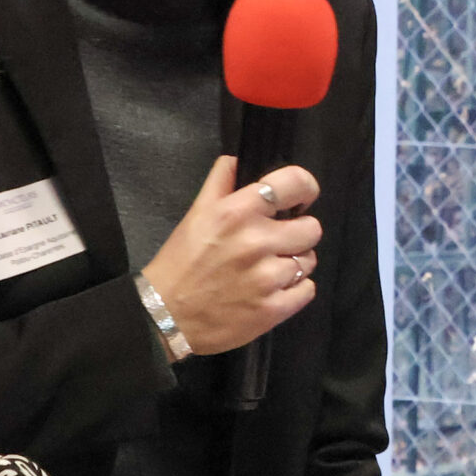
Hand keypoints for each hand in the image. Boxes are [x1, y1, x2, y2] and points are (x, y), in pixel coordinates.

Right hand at [141, 156, 322, 355]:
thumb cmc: (180, 263)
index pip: (295, 183)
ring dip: (294, 265)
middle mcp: (257, 242)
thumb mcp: (196, 214)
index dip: (305, 189)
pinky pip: (307, 290)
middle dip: (297, 234)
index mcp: (238, 213)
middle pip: (312, 228)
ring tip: (268, 270)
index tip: (301, 200)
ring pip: (309, 261)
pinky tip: (271, 291)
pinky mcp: (273, 309)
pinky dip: (294, 291)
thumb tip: (238, 159)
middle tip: (276, 243)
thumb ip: (221, 182)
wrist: (163, 316)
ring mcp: (267, 278)